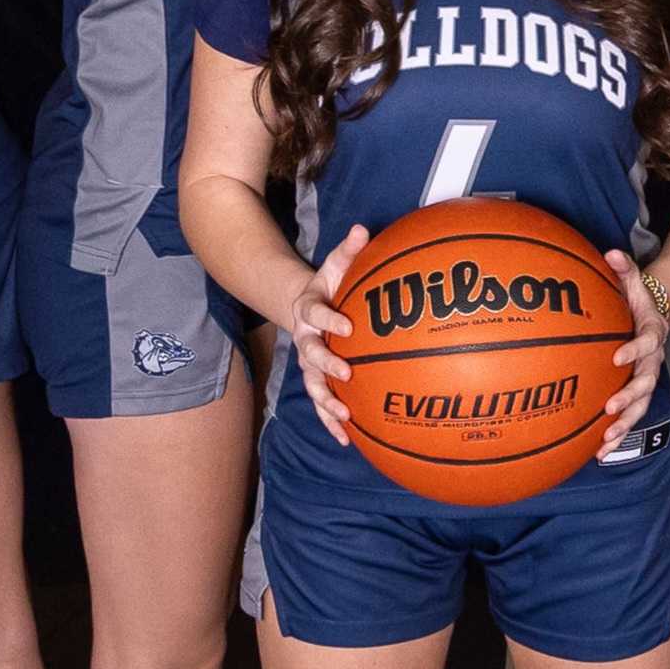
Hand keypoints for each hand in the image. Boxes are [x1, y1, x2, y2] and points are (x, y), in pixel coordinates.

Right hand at [282, 224, 366, 447]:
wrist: (305, 306)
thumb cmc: (330, 285)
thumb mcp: (337, 264)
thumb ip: (350, 250)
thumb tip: (364, 229)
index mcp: (308, 309)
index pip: (316, 314)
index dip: (329, 319)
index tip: (348, 325)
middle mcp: (305, 339)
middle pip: (310, 356)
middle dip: (326, 365)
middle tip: (345, 373)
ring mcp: (309, 363)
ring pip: (312, 385)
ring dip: (326, 402)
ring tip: (344, 416)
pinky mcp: (317, 380)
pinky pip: (322, 404)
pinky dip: (332, 422)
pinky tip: (347, 439)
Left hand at [598, 248, 669, 450]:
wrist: (654, 316)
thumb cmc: (636, 299)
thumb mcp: (633, 281)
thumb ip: (624, 268)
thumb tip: (610, 253)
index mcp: (652, 332)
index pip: (648, 342)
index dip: (635, 350)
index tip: (618, 356)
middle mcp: (653, 360)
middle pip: (647, 382)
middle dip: (630, 397)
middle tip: (611, 407)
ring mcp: (646, 379)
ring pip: (640, 406)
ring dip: (624, 425)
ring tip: (606, 440)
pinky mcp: (636, 393)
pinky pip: (628, 416)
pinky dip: (615, 435)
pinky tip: (598, 453)